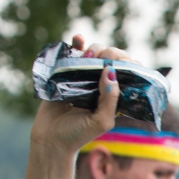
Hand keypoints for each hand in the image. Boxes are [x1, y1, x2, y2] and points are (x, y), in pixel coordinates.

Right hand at [29, 35, 125, 157]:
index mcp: (115, 97)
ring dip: (95, 48)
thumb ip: (110, 100)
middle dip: (110, 54)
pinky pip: (74, 54)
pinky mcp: (66, 74)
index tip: (121, 63)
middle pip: (112, 60)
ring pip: (95, 54)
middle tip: (102, 59)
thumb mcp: (101, 121)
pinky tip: (78, 39)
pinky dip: (77, 43)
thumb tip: (110, 72)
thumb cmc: (78, 135)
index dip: (127, 63)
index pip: (128, 74)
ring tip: (89, 54)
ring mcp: (84, 79)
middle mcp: (101, 86)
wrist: (50, 139)